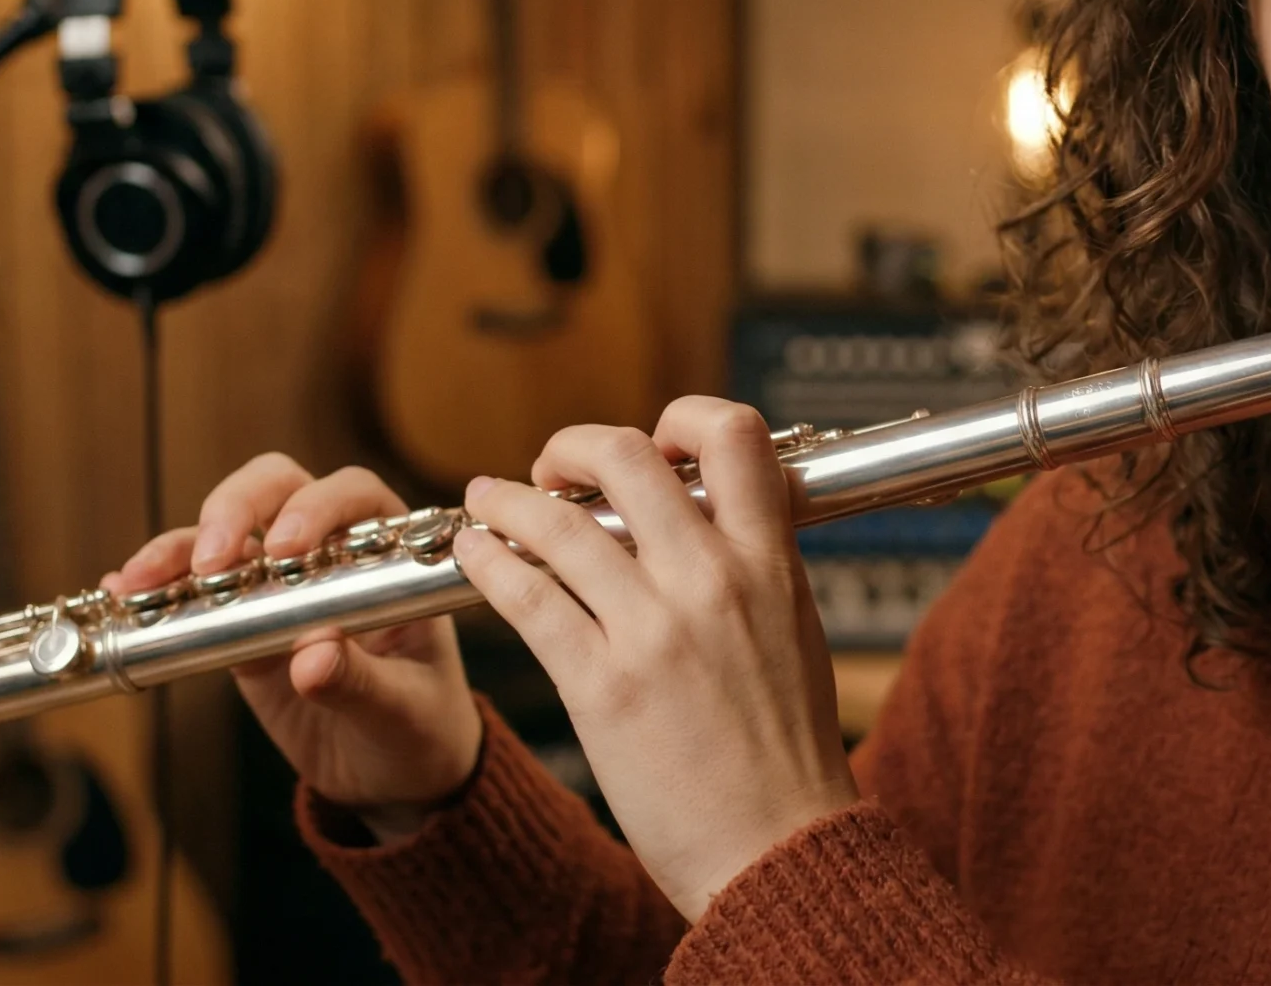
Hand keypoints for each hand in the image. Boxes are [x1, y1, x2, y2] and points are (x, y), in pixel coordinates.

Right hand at [102, 455, 480, 842]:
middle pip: (277, 490)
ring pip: (224, 536)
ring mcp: (278, 586)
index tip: (285, 547)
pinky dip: (159, 589)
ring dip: (179, 548)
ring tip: (142, 580)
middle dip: (236, 509)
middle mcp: (330, 554)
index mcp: (388, 557)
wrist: (394, 776)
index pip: (354, 496)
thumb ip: (360, 681)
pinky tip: (123, 596)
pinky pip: (193, 594)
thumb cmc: (418, 728)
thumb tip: (311, 657)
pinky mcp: (239, 626)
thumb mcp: (401, 710)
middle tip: (211, 559)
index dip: (316, 506)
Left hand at [458, 398, 855, 920]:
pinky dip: (490, 563)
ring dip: (509, 500)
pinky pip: (528, 599)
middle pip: (627, 456)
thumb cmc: (788, 754)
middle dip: (574, 446)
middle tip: (553, 467)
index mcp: (769, 563)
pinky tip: (475, 556)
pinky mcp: (602, 686)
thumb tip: (714, 518)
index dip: (679, 421)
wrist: (780, 850)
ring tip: (486, 501)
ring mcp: (654, 631)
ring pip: (559, 524)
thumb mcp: (795, 632)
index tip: (650, 445)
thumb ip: (755, 567)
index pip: (730, 435)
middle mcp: (712, 582)